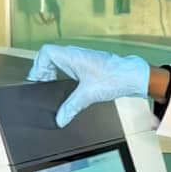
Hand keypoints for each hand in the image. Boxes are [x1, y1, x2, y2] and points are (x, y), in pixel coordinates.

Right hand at [27, 44, 149, 126]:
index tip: (38, 81)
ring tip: (51, 88)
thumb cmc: (114, 77)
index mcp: (72, 56)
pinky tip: (66, 89)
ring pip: (60, 62)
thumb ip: (71, 107)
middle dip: (43, 72)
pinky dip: (63, 76)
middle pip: (50, 57)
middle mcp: (76, 55)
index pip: (46, 52)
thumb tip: (60, 119)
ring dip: (53, 73)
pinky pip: (69, 67)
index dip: (38, 66)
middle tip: (42, 86)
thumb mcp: (88, 95)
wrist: (132, 76)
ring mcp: (82, 59)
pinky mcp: (88, 66)